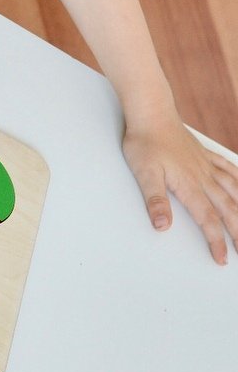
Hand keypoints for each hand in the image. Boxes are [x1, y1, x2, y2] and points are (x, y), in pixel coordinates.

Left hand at [123, 110, 237, 264]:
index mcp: (189, 185)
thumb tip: (162, 226)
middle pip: (227, 209)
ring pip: (233, 191)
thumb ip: (155, 200)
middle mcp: (203, 177)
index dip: (216, 241)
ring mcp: (205, 164)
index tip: (221, 259)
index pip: (207, 219)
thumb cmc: (145, 142)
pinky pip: (228, 168)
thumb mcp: (144, 173)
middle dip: (237, 232)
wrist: (151, 112)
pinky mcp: (203, 153)